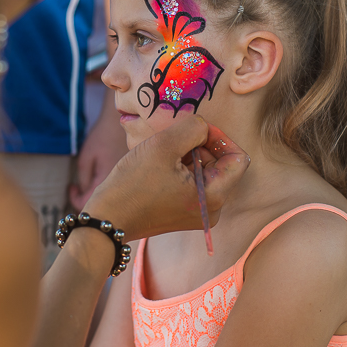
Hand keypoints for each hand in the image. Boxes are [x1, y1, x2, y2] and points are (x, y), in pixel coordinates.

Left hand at [71, 103, 129, 210]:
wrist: (119, 123)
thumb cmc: (102, 137)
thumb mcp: (86, 156)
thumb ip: (84, 177)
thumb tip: (82, 192)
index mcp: (107, 181)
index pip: (88, 203)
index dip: (75, 199)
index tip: (71, 187)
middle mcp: (119, 184)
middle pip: (100, 202)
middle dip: (85, 198)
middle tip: (76, 186)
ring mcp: (124, 180)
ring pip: (108, 196)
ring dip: (94, 192)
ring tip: (86, 180)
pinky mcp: (127, 174)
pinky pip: (114, 187)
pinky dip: (104, 186)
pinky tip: (98, 175)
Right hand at [84, 116, 249, 240]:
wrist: (107, 218)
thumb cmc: (133, 183)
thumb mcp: (165, 145)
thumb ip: (194, 128)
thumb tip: (204, 128)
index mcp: (214, 196)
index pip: (239, 158)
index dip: (219, 138)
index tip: (193, 133)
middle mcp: (212, 209)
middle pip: (222, 164)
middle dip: (201, 148)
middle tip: (173, 145)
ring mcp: (199, 213)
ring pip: (206, 172)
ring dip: (188, 157)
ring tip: (163, 158)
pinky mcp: (184, 213)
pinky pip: (194, 183)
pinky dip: (180, 169)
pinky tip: (159, 170)